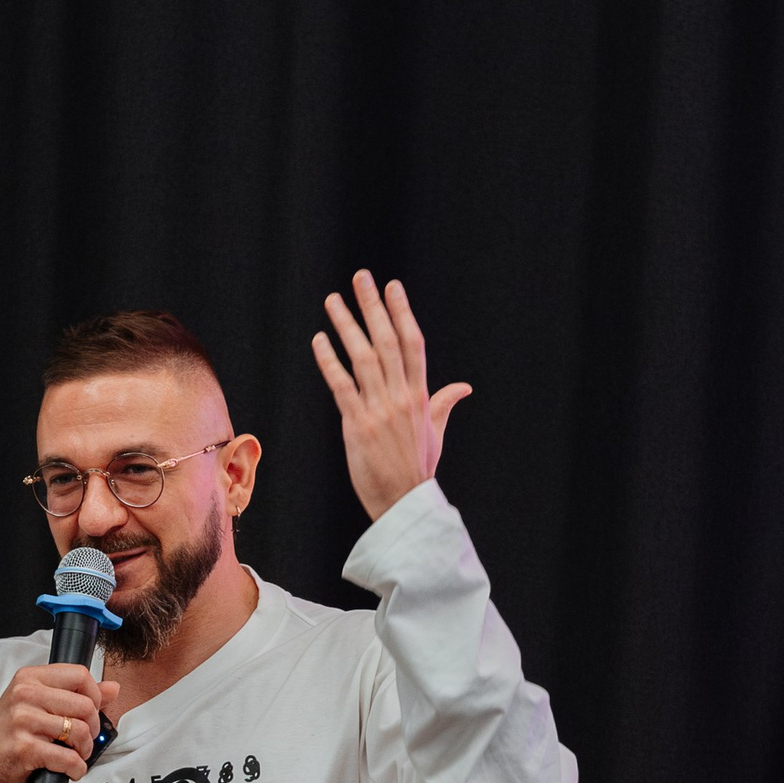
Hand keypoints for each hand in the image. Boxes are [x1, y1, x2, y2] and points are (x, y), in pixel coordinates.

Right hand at [0, 661, 120, 782]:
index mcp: (30, 678)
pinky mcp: (24, 748)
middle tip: (84, 740)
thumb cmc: (6, 734)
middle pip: (85, 705)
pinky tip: (69, 770)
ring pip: (80, 731)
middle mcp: (25, 694)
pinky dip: (76, 768)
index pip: (80, 674)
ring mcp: (23, 721)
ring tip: (75, 755)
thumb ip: (74, 694)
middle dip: (93, 728)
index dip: (95, 696)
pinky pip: (67, 758)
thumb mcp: (36, 704)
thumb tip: (112, 688)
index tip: (91, 711)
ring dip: (85, 750)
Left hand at [311, 272, 471, 518]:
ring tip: (333, 300)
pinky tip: (320, 340)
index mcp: (420, 395)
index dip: (402, 312)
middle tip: (362, 278)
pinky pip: (342, 386)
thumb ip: (443, 404)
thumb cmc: (417, 470)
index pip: (412, 344)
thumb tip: (463, 387)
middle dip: (374, 306)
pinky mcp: (358, 425)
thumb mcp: (435, 433)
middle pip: (387, 341)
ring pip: (362, 357)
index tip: (393, 287)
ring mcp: (379, 410)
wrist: (405, 504)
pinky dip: (330, 361)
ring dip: (347, 325)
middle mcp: (401, 397)